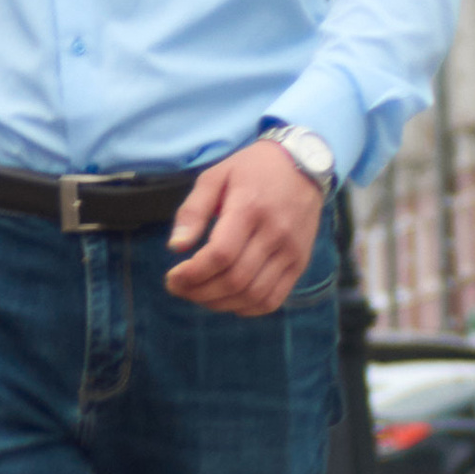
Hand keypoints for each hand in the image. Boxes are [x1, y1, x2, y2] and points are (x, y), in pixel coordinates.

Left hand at [164, 143, 326, 317]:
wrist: (302, 165)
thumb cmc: (252, 169)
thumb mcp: (215, 176)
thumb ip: (193, 210)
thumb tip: (176, 247)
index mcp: (249, 208)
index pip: (221, 255)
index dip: (193, 273)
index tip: (173, 276)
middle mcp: (275, 233)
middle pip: (235, 279)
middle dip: (199, 291)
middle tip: (179, 288)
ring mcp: (291, 251)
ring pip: (253, 295)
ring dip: (220, 303)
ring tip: (199, 294)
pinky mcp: (300, 263)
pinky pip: (273, 299)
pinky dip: (247, 308)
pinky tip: (227, 300)